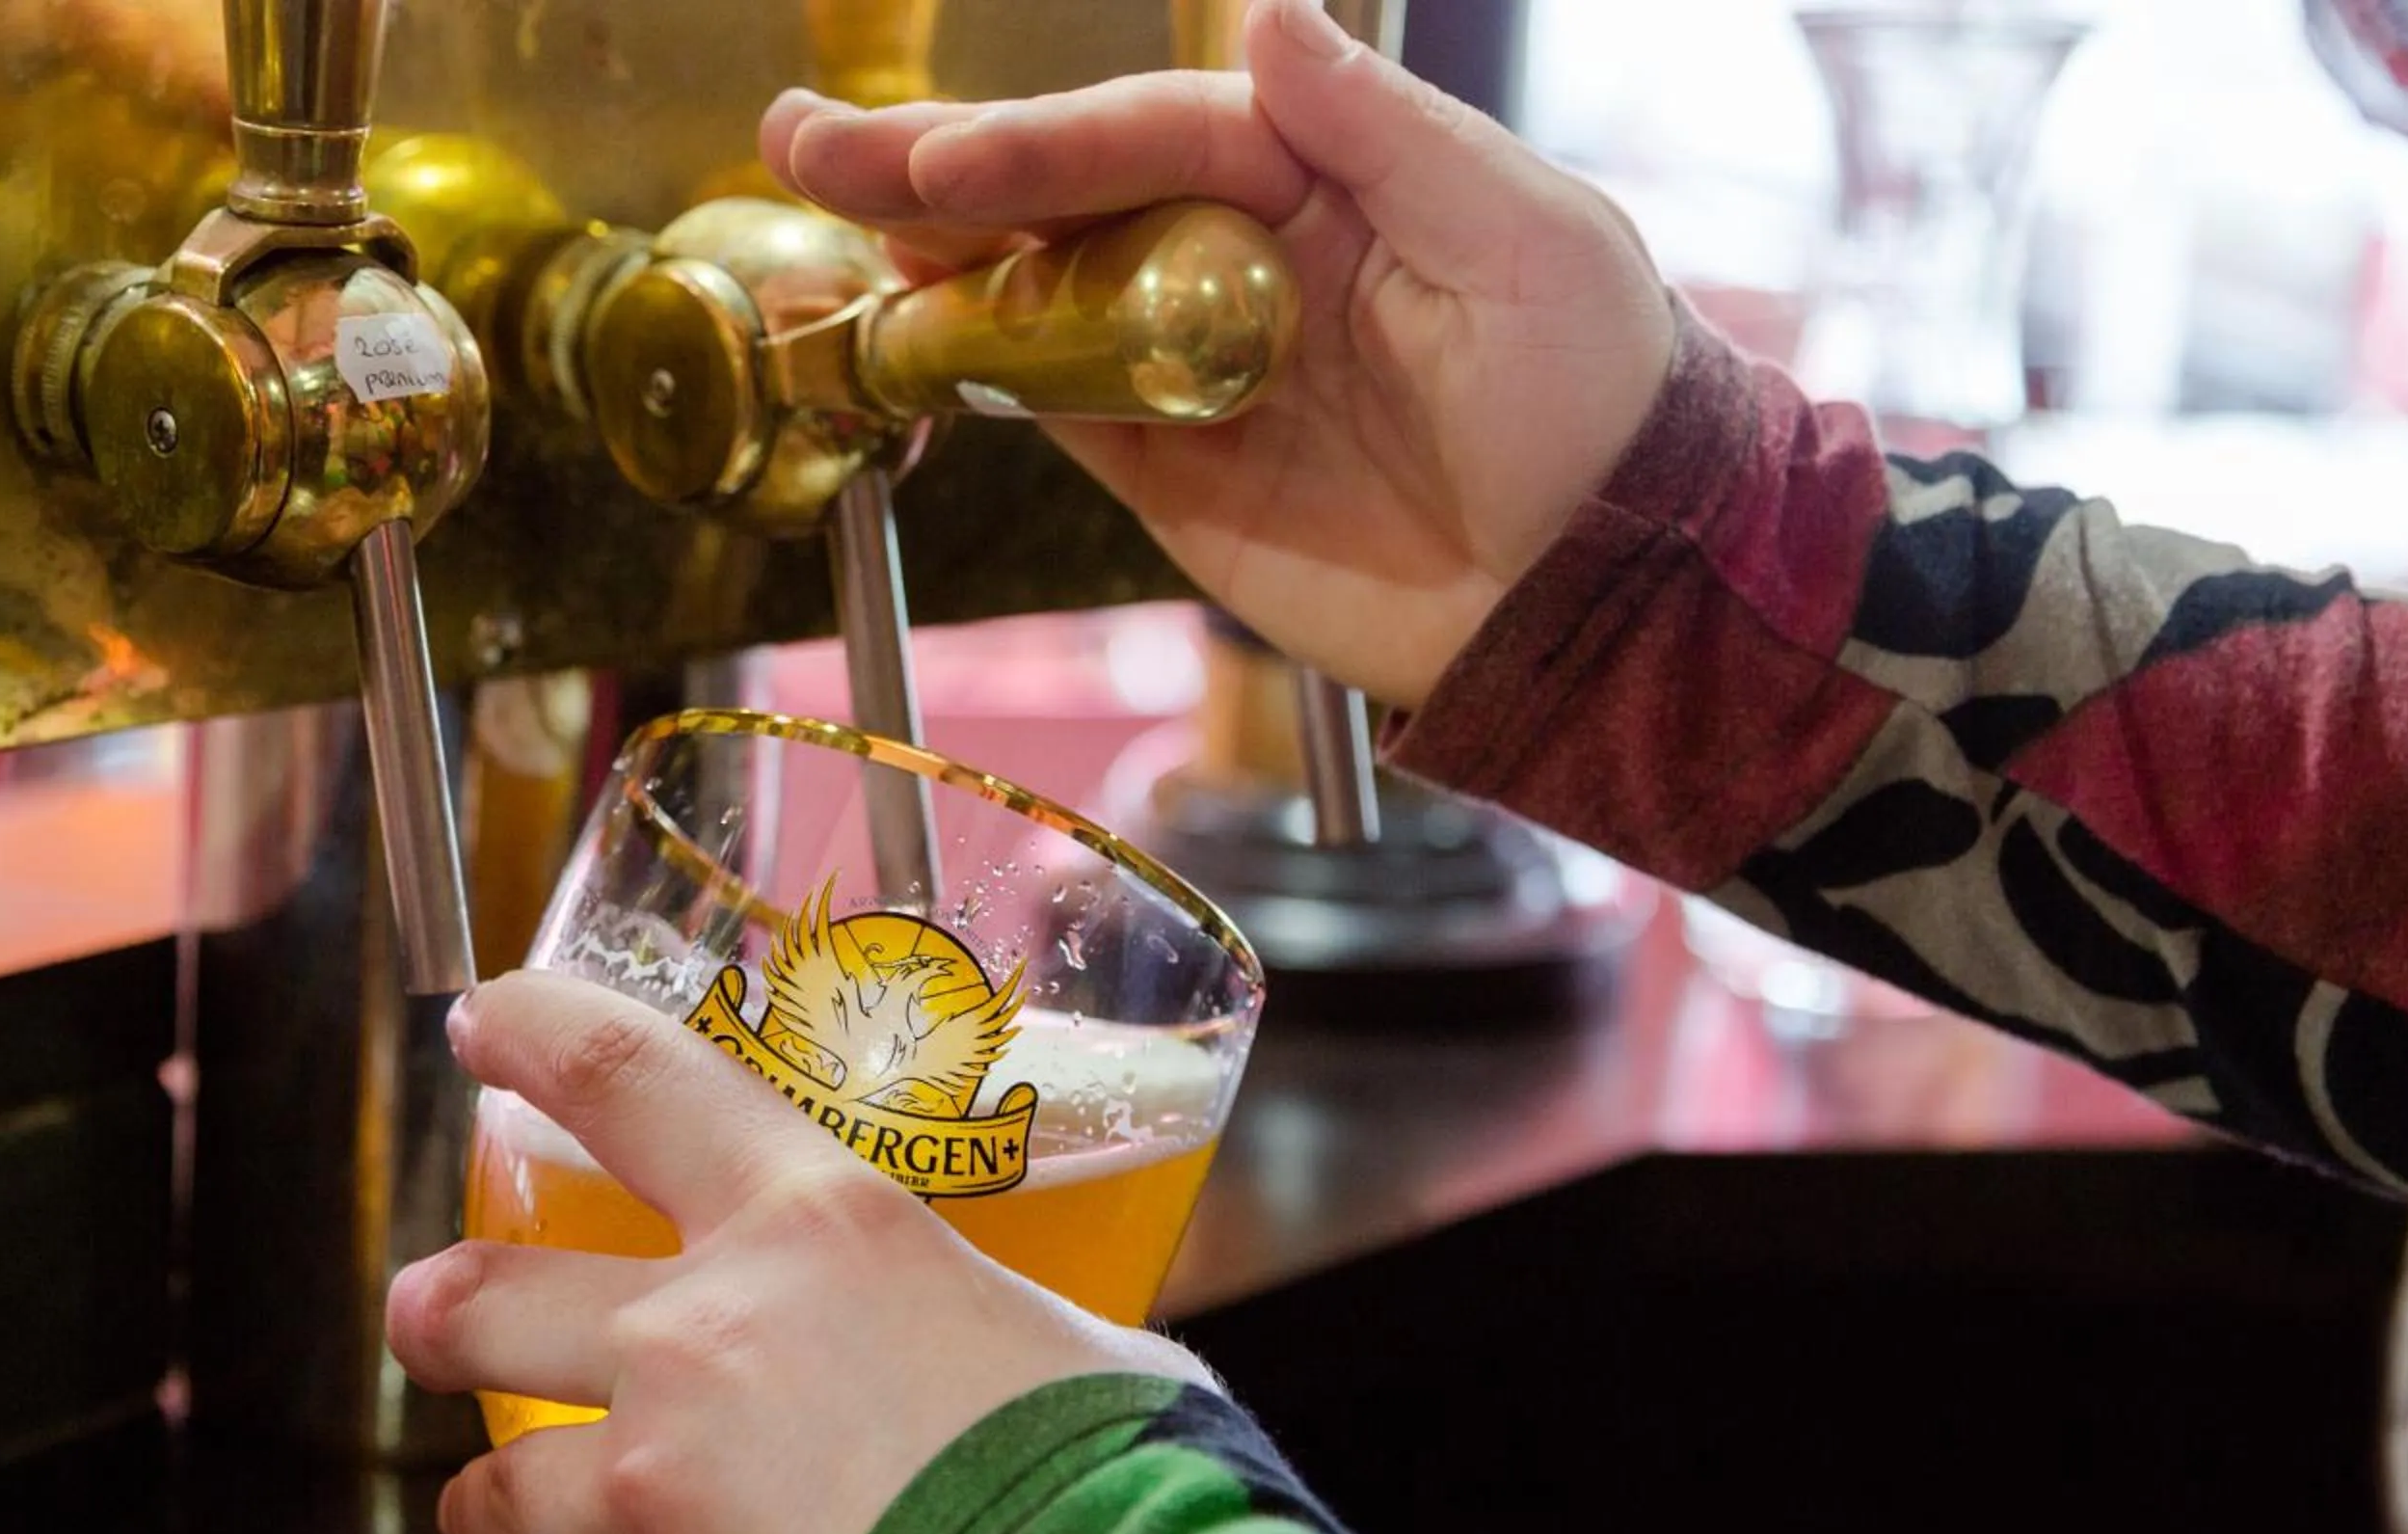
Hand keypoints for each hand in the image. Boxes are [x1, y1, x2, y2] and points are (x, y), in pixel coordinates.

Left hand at [389, 971, 1212, 1533]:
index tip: (487, 1026)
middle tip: (429, 1315)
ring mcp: (660, 1494)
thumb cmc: (1118, 1476)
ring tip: (490, 1520)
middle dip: (441, 1309)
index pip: (636, 1079)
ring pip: (495, 1491)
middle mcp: (702, 1343)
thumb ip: (997, 1335)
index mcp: (814, 1229)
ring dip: (486, 1507)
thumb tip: (1023, 1369)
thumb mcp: (1075, 1337)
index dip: (540, 1038)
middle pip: (493, 1298)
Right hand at [759, 0, 1675, 711]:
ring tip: (816, 213)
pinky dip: (974, 372)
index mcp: (1330, 177)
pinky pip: (1054, 408)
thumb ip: (1384, 133)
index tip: (944, 165)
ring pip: (1039, 292)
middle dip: (935, 168)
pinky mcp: (1172, 470)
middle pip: (1069, 195)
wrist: (1594, 602)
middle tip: (807, 142)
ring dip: (928, 258)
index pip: (1158, 136)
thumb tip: (1265, 22)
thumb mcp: (1522, 241)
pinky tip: (895, 328)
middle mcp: (1246, 256)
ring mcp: (1198, 364)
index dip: (1045, 145)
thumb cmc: (1600, 401)